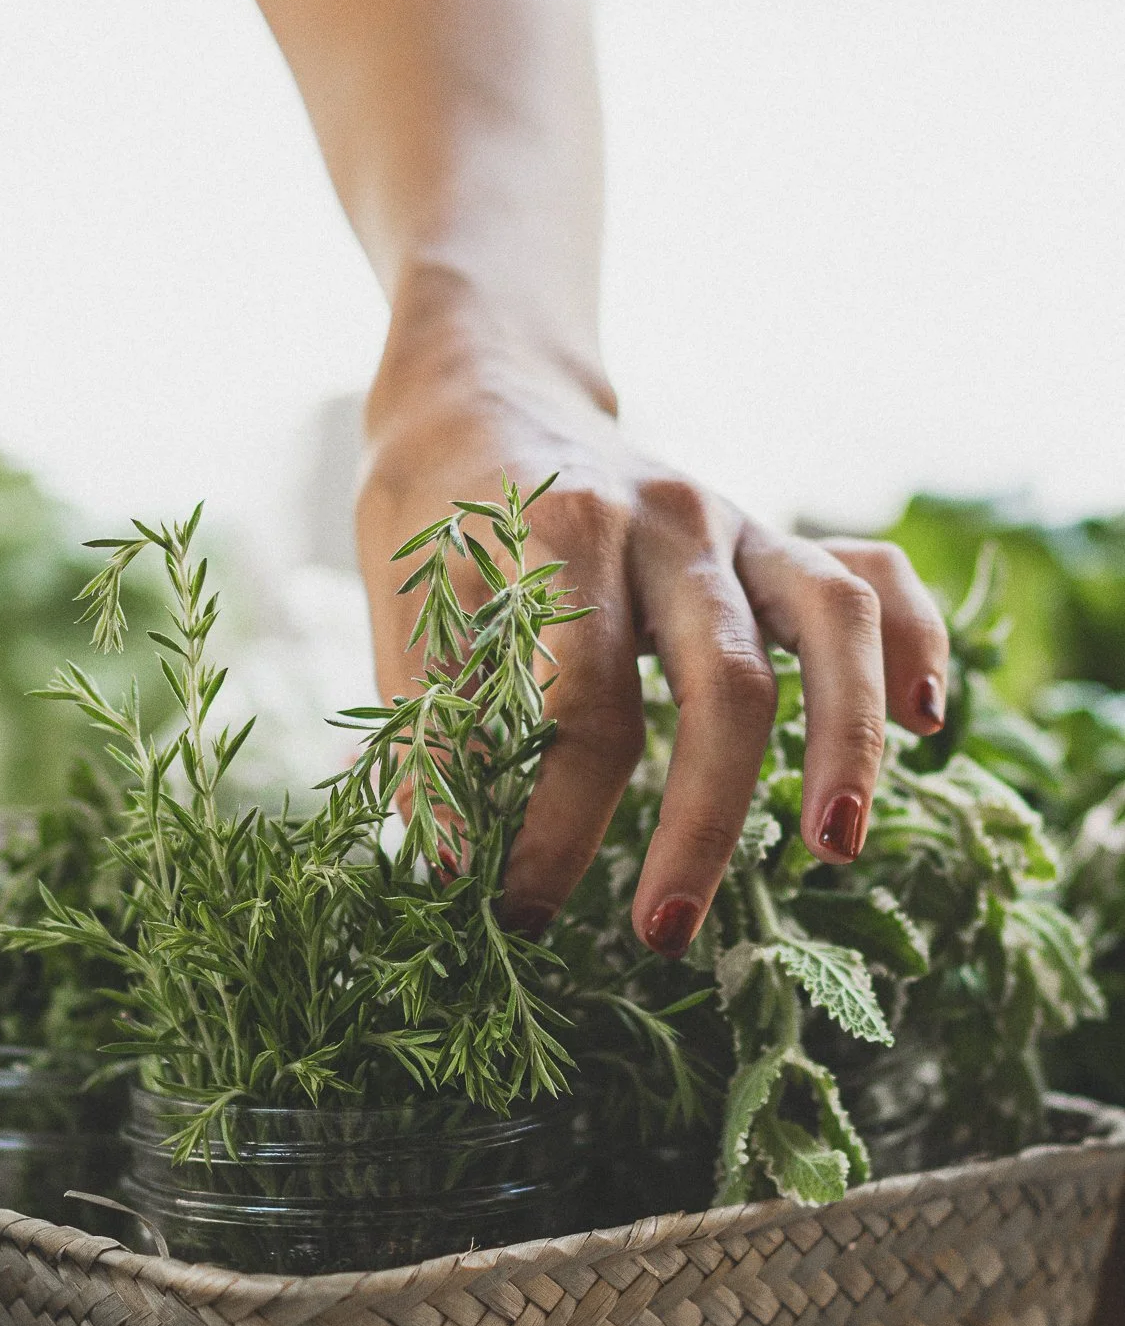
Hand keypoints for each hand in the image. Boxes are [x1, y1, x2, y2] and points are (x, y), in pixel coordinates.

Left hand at [358, 315, 948, 954]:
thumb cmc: (433, 513)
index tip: (520, 909)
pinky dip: (914, 637)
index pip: (580, 706)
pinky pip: (869, 573)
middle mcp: (668, 518)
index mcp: (561, 530)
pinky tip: (926, 722)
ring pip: (830, 620)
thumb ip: (433, 722)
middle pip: (722, 681)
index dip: (551, 823)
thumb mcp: (400, 600)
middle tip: (662, 933)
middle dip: (701, 822)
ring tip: (833, 851)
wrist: (481, 392)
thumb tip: (450, 862)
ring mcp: (735, 522)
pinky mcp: (769, 536)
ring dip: (846, 741)